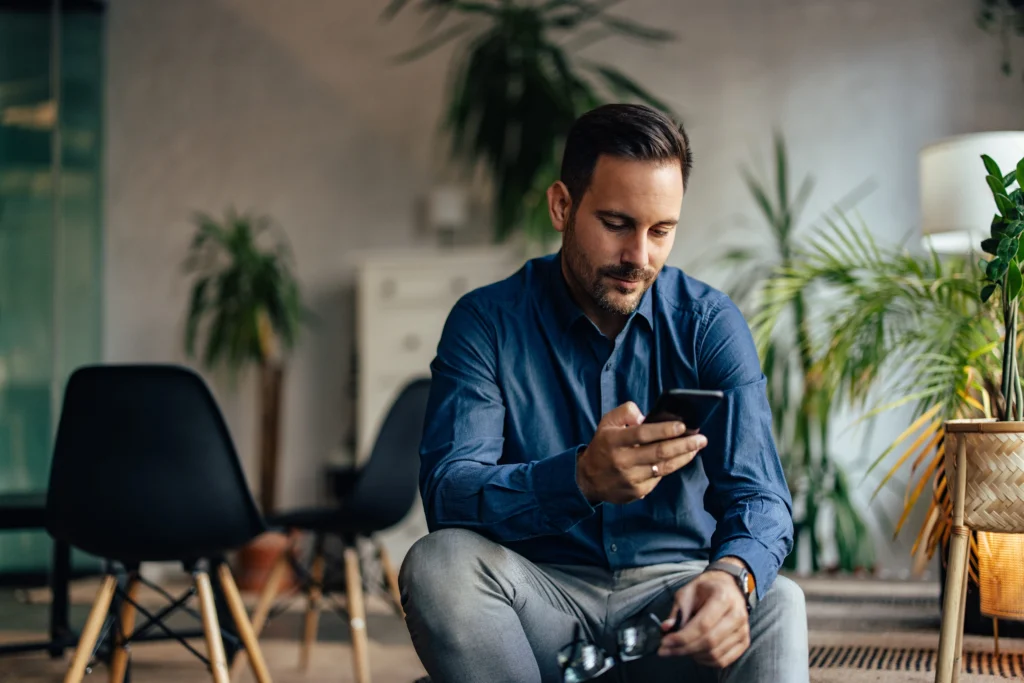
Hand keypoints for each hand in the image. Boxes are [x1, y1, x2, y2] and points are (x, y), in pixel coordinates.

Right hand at [575, 401, 706, 504]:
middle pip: (658, 452)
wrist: (588, 480)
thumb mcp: (607, 423)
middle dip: (683, 444)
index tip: (682, 426)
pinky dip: (672, 467)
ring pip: (663, 467)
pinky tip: (681, 458)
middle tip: (701, 438)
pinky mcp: (636, 492)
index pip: (642, 434)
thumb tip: (647, 417)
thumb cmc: (603, 446)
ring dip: (683, 457)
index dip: (664, 430)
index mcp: (613, 441)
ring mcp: (630, 479)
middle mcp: (622, 461)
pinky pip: (658, 478)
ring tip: (696, 447)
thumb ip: (625, 412)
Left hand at [657, 571, 749, 667]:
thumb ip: (677, 611)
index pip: (703, 625)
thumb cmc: (705, 589)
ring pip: (715, 654)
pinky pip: (723, 660)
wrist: (727, 586)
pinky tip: (694, 653)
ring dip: (693, 655)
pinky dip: (705, 661)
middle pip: (709, 642)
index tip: (665, 642)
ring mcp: (743, 630)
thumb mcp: (687, 592)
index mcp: (723, 598)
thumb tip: (666, 628)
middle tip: (666, 650)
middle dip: (684, 649)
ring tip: (679, 649)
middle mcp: (737, 615)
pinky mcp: (744, 642)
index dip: (682, 637)